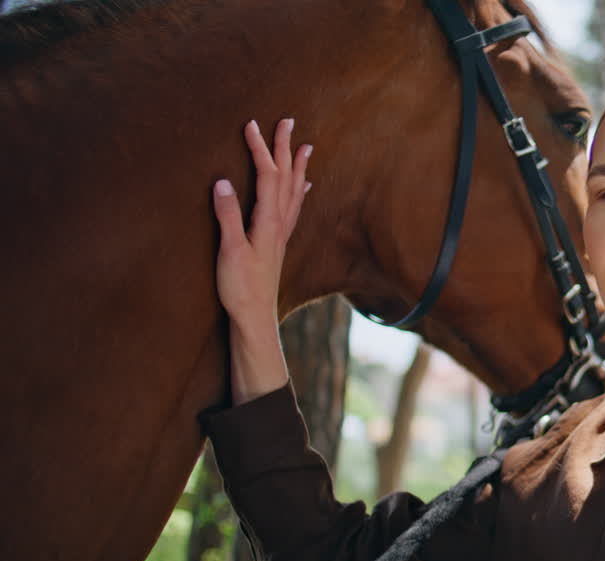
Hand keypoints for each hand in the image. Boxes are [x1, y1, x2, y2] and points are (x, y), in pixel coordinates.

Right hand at [212, 117, 312, 328]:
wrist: (255, 317)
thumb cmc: (240, 287)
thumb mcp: (229, 251)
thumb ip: (227, 217)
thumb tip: (222, 183)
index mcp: (267, 221)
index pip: (266, 176)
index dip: (259, 149)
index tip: (252, 124)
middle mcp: (279, 224)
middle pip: (285, 178)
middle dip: (284, 148)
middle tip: (288, 121)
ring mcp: (281, 233)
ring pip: (294, 191)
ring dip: (298, 166)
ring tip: (305, 147)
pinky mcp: (278, 242)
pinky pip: (294, 208)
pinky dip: (299, 191)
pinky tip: (305, 187)